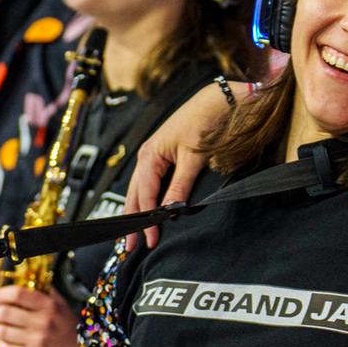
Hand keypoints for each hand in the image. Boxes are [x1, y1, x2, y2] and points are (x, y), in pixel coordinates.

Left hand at [0, 286, 83, 346]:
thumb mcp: (64, 307)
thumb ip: (46, 293)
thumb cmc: (73, 333)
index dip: (1, 294)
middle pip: (4, 312)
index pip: (17, 294)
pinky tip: (6, 343)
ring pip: (2, 331)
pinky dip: (1, 345)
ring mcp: (38, 341)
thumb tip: (27, 279)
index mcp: (50, 306)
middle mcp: (43, 322)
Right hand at [127, 81, 238, 247]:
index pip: (144, 195)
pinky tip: (149, 211)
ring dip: (138, 212)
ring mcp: (154, 156)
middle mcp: (147, 156)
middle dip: (132, 221)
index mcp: (150, 155)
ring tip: (134, 235)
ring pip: (140, 190)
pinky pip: (150, 183)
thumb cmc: (205, 121)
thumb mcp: (193, 156)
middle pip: (135, 195)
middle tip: (129, 247)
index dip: (146, 219)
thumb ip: (181, 184)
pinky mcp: (163, 156)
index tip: (150, 240)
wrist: (218, 99)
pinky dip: (147, 200)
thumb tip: (169, 210)